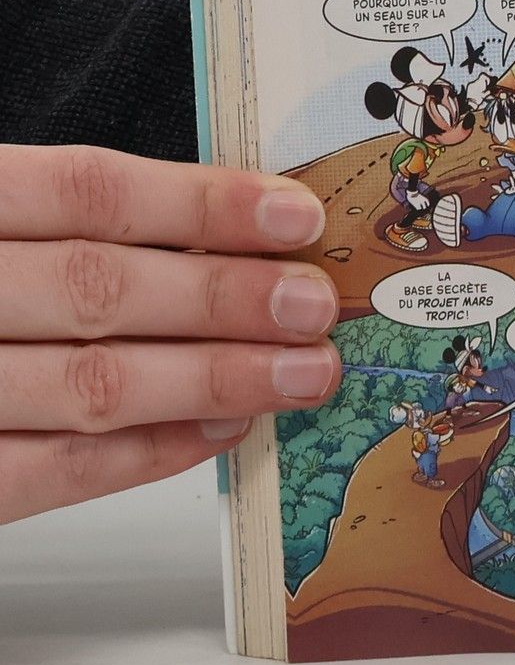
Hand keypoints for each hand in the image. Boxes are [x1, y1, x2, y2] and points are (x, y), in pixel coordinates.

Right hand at [0, 146, 339, 525]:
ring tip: (301, 373)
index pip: (85, 191)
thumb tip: (222, 231)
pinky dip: (147, 453)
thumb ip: (68, 217)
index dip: (200, 204)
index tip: (294, 217)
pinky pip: (48, 473)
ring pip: (87, 387)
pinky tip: (222, 429)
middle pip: (97, 290)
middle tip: (316, 307)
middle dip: (225, 300)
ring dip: (213, 380)